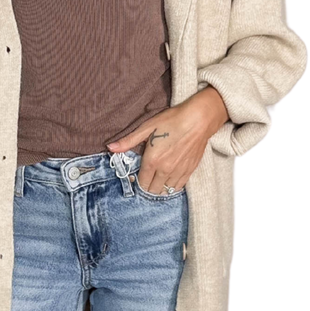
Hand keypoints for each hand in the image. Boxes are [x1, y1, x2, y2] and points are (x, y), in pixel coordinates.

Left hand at [106, 86, 228, 194]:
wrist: (199, 120)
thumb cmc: (172, 120)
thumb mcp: (147, 127)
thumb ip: (128, 141)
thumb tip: (110, 148)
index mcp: (152, 160)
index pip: (141, 182)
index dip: (137, 181)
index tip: (137, 176)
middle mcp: (165, 170)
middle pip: (152, 190)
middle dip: (147, 186)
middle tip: (146, 178)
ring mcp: (178, 172)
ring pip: (165, 191)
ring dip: (159, 188)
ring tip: (157, 179)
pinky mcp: (190, 171)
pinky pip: (178, 187)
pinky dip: (172, 186)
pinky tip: (169, 180)